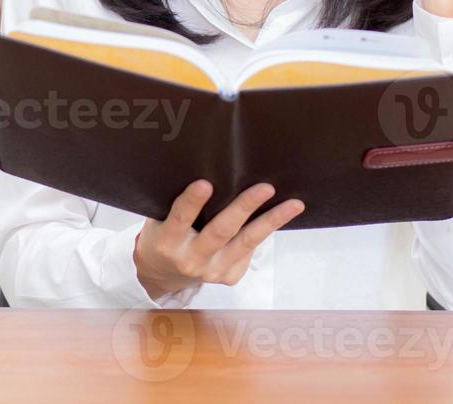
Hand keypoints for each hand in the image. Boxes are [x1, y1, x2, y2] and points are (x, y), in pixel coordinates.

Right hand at [133, 180, 304, 301]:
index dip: (192, 202)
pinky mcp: (229, 277)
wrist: (163, 274)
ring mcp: (212, 272)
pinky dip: (264, 230)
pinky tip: (280, 216)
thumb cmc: (163, 235)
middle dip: (245, 207)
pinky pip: (249, 250)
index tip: (205, 184)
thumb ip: (179, 206)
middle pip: (221, 231)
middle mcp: (191, 260)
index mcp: (167, 242)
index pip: (180, 219)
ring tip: (293, 205)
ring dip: (271, 221)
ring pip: (246, 243)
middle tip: (265, 188)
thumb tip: (213, 175)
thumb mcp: (159, 220)